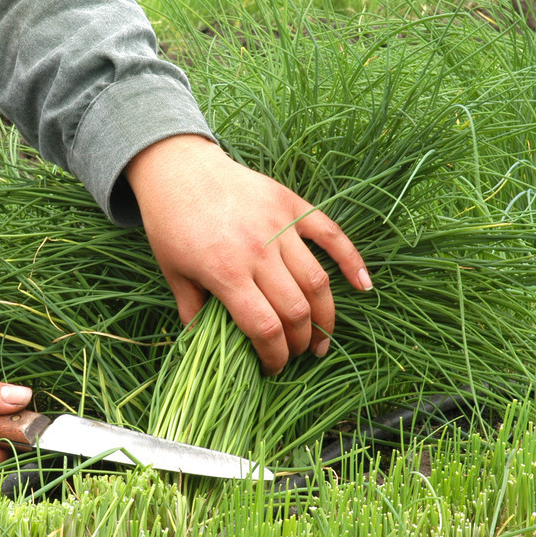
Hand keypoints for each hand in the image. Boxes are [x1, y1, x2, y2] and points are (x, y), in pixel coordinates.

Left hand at [125, 134, 371, 374]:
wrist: (179, 167)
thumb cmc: (171, 223)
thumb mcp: (172, 272)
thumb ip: (191, 311)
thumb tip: (201, 348)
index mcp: (226, 272)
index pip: (265, 329)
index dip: (274, 357)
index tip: (272, 369)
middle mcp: (258, 251)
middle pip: (296, 311)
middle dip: (299, 343)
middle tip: (295, 355)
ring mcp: (279, 226)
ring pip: (317, 282)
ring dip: (325, 317)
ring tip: (322, 339)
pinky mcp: (291, 205)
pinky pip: (331, 235)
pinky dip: (352, 261)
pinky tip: (364, 287)